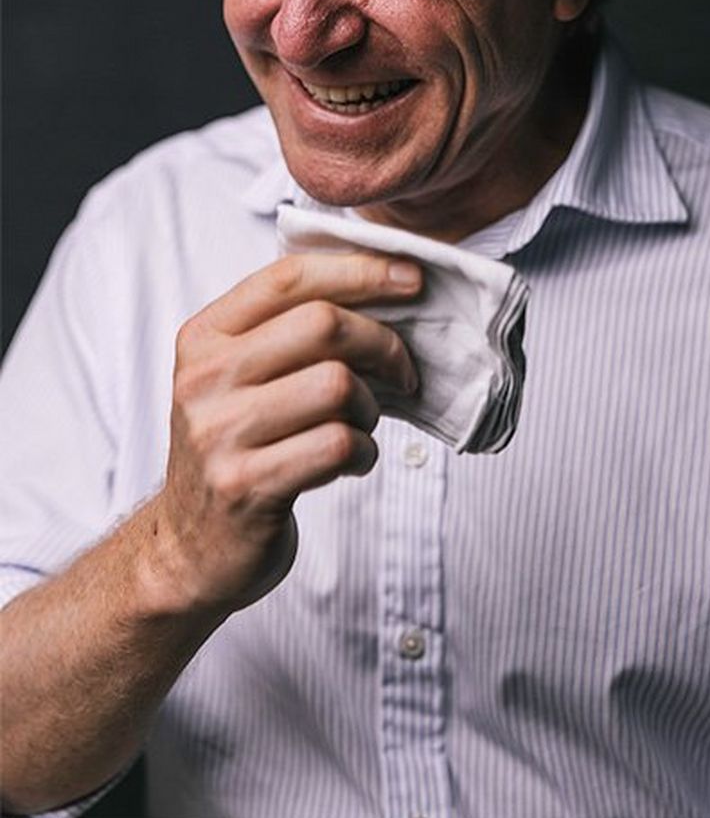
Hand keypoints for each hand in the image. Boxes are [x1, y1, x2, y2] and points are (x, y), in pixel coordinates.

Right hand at [146, 252, 421, 618]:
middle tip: (402, 370)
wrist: (190, 546)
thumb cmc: (237, 446)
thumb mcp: (239, 376)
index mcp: (204, 336)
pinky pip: (337, 444)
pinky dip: (364, 450)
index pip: (288, 277)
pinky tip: (353, 458)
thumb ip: (288, 328)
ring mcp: (219, 434)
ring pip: (337, 385)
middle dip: (382, 344)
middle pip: (322, 324)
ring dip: (372, 406)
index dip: (359, 271)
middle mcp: (204, 378)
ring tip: (363, 423)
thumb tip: (384, 283)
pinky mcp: (245, 486)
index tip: (411, 278)